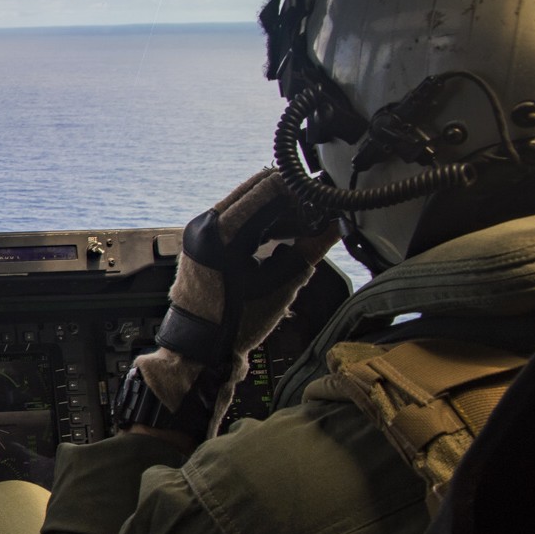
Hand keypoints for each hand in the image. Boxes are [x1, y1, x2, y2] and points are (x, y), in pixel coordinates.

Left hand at [136, 170, 337, 439]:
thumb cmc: (235, 322)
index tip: (323, 199)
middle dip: (290, 198)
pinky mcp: (200, 240)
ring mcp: (199, 231)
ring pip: (246, 202)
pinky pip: (236, 218)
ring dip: (277, 210)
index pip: (268, 187)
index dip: (300, 190)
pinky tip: (284, 236)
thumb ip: (310, 249)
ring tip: (305, 228)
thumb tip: (335, 223)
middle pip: (256, 189)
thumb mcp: (281, 285)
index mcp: (221, 232)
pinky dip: (261, 222)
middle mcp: (204, 224)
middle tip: (317, 213)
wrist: (198, 347)